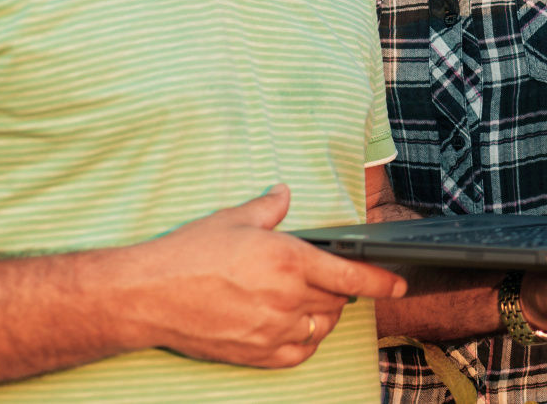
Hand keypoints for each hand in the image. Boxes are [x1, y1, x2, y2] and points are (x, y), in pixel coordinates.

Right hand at [122, 184, 405, 367]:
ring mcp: (272, 331)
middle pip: (336, 302)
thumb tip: (284, 193)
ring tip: (304, 300)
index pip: (351, 276)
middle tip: (322, 279)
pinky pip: (299, 353)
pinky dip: (305, 341)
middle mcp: (287, 298)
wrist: (147, 295)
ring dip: (322, 315)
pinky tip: (294, 328)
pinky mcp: (256, 354)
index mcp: (289, 260)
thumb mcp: (234, 219)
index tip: (400, 285)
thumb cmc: (189, 253)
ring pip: (320, 328)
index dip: (381, 282)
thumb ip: (269, 208)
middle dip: (338, 291)